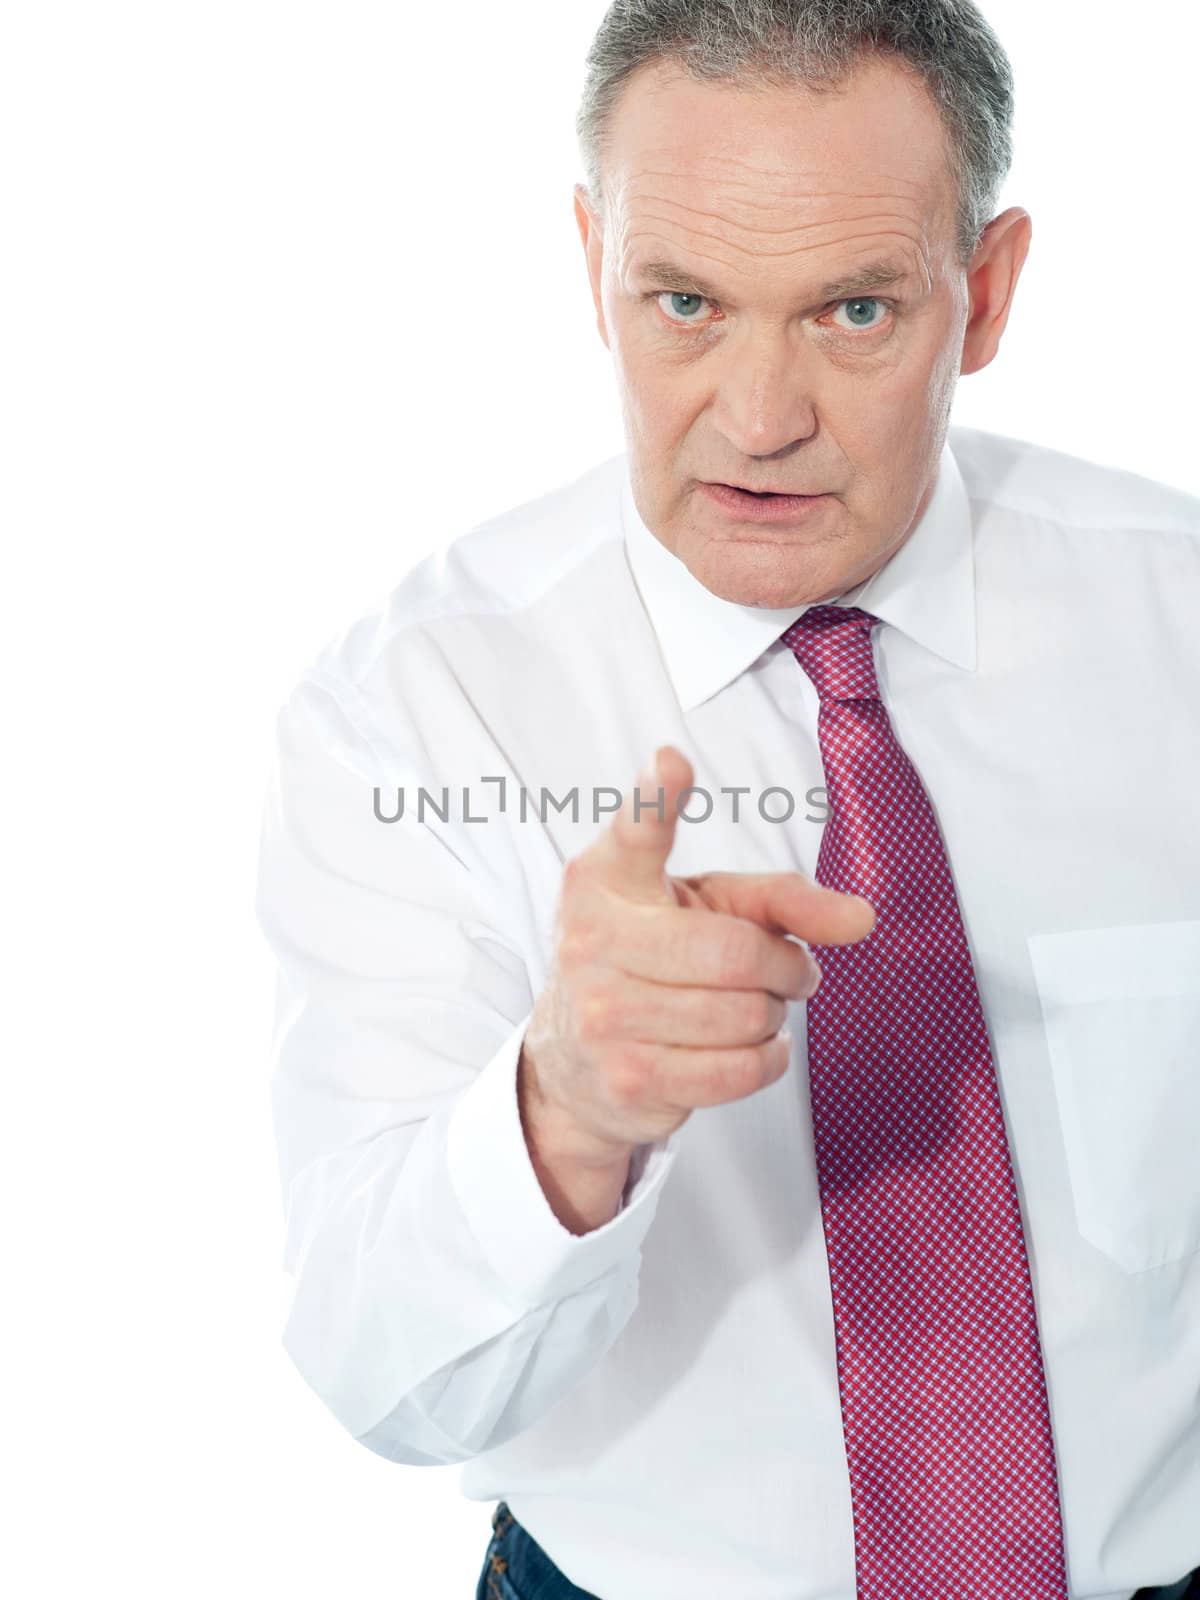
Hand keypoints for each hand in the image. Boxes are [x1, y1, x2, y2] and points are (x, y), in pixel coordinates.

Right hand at [519, 744, 875, 1164]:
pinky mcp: (629, 1078)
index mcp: (605, 879)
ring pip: (745, 1015)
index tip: (673, 762)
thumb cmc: (650, 962)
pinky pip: (740, 1069)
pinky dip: (766, 1059)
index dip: (657, 797)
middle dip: (786, 966)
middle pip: (736, 952)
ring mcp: (604, 1015)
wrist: (572, 1062)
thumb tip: (860, 918)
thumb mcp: (706, 907)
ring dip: (774, 1015)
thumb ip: (780, 897)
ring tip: (755, 1008)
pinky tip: (746, 1046)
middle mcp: (593, 941)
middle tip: (791, 969)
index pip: (636, 832)